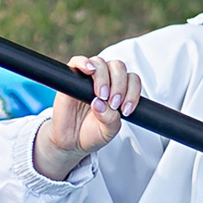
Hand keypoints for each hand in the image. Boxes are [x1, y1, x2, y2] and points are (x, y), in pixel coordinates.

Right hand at [32, 55, 140, 178]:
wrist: (70, 140)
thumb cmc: (91, 133)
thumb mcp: (107, 131)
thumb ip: (110, 119)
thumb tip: (100, 103)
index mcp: (119, 90)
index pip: (132, 80)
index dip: (133, 93)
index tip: (125, 110)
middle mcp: (106, 80)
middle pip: (119, 67)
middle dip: (119, 85)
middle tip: (113, 104)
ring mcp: (88, 77)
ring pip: (101, 63)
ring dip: (104, 78)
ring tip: (101, 97)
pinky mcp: (71, 77)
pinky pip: (77, 61)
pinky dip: (84, 63)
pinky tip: (89, 71)